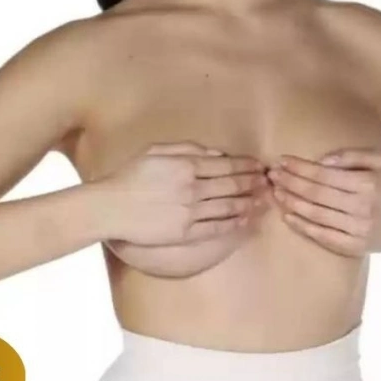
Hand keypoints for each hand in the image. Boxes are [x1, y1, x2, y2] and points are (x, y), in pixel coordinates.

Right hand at [96, 141, 268, 247]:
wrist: (112, 208)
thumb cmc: (130, 177)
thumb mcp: (156, 151)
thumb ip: (187, 148)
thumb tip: (216, 153)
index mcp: (186, 164)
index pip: (226, 164)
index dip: (246, 165)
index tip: (259, 166)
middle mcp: (193, 187)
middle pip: (232, 184)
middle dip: (253, 183)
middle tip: (268, 182)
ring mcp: (190, 211)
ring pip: (228, 206)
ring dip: (249, 203)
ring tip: (263, 201)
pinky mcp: (186, 232)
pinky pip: (216, 227)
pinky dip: (233, 223)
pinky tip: (244, 220)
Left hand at [266, 148, 380, 256]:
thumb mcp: (379, 161)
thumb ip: (352, 156)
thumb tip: (322, 161)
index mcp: (367, 183)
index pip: (325, 175)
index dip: (300, 168)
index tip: (282, 161)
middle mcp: (361, 207)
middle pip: (316, 195)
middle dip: (291, 183)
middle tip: (271, 176)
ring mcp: (357, 230)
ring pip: (316, 216)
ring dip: (292, 204)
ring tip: (276, 193)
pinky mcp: (353, 247)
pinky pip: (323, 236)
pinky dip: (303, 227)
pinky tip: (288, 216)